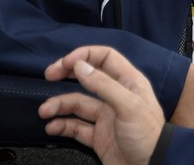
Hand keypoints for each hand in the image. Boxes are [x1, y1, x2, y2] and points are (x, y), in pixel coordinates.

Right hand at [39, 46, 163, 164]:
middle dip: (67, 74)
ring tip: (44, 111)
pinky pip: (76, 127)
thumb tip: (80, 66)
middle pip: (88, 77)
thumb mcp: (128, 106)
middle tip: (49, 74)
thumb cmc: (148, 137)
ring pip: (78, 104)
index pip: (105, 57)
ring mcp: (107, 117)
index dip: (84, 55)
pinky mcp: (100, 136)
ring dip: (59, 105)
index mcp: (129, 83)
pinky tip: (53, 127)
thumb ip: (104, 85)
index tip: (65, 62)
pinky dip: (62, 126)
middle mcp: (117, 96)